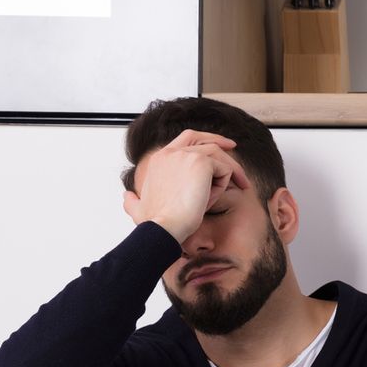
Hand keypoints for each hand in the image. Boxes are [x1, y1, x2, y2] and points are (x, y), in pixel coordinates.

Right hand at [122, 129, 250, 242]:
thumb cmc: (153, 224)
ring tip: (239, 186)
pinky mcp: (201, 163)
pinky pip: (224, 169)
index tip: (217, 149)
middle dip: (219, 141)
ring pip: (217, 155)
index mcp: (159, 159)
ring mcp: (186, 155)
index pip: (184, 140)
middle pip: (201, 138)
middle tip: (233, 148)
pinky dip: (225, 183)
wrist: (163, 228)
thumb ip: (132, 200)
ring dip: (230, 170)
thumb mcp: (137, 208)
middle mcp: (171, 152)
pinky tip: (216, 198)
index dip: (202, 141)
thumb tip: (127, 197)